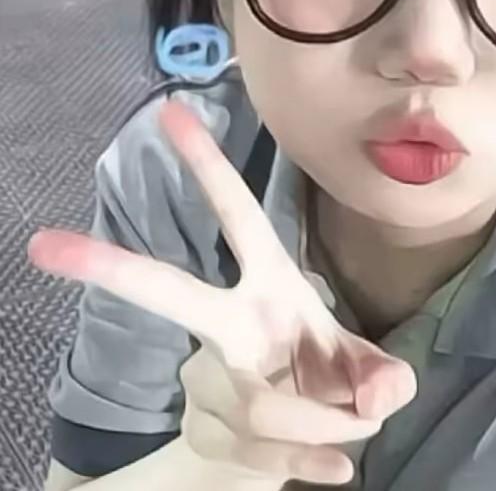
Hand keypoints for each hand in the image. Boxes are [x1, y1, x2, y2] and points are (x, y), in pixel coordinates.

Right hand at [29, 101, 416, 485]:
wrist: (293, 442)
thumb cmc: (326, 379)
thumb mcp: (363, 369)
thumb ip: (380, 375)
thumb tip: (377, 400)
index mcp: (269, 285)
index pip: (237, 217)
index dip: (208, 167)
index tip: (168, 114)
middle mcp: (230, 324)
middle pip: (169, 294)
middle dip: (110, 269)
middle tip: (41, 245)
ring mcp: (211, 379)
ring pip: (255, 405)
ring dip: (320, 427)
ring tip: (352, 436)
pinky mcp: (210, 432)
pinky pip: (260, 454)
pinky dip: (307, 465)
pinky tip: (335, 471)